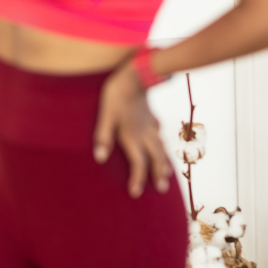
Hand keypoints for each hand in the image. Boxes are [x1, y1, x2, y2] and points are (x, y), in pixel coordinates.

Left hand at [94, 63, 171, 197]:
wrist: (135, 74)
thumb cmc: (117, 94)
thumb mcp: (106, 115)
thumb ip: (103, 136)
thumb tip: (100, 158)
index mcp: (132, 135)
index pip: (138, 163)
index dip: (137, 179)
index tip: (135, 194)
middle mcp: (144, 133)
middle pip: (155, 157)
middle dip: (157, 174)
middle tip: (161, 189)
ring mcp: (149, 123)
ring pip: (160, 146)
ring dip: (163, 161)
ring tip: (166, 172)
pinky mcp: (150, 114)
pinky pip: (158, 131)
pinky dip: (160, 139)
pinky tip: (160, 138)